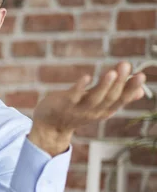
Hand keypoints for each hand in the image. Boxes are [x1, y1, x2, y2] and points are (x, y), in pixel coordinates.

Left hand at [29, 62, 146, 155]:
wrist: (49, 126)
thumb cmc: (76, 112)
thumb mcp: (99, 106)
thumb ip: (116, 97)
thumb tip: (141, 91)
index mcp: (104, 111)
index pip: (121, 100)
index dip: (131, 89)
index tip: (141, 76)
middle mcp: (93, 112)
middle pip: (109, 98)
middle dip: (120, 82)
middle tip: (126, 65)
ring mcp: (78, 110)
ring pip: (94, 99)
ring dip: (104, 85)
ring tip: (112, 72)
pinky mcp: (63, 105)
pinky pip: (73, 97)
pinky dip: (80, 87)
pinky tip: (86, 76)